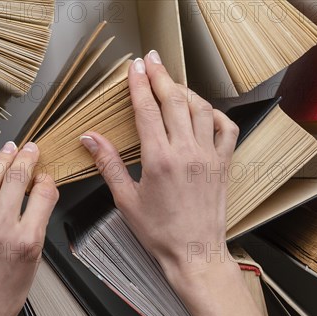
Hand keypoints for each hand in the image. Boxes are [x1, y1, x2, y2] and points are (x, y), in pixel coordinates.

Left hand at [0, 142, 58, 315]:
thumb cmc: (5, 294)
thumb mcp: (34, 260)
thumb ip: (36, 224)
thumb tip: (38, 195)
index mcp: (27, 240)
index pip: (43, 193)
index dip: (46, 178)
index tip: (45, 174)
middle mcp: (0, 230)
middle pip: (16, 178)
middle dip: (25, 157)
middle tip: (30, 148)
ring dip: (2, 160)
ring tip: (9, 150)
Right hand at [80, 51, 238, 274]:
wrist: (194, 252)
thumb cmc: (160, 232)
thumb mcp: (125, 199)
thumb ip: (108, 164)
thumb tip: (90, 139)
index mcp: (159, 159)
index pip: (147, 110)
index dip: (139, 84)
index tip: (134, 68)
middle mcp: (187, 152)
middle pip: (174, 100)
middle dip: (161, 75)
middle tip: (151, 60)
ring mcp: (209, 155)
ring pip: (200, 108)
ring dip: (185, 91)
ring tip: (171, 83)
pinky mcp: (223, 163)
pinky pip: (226, 127)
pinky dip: (215, 113)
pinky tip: (203, 111)